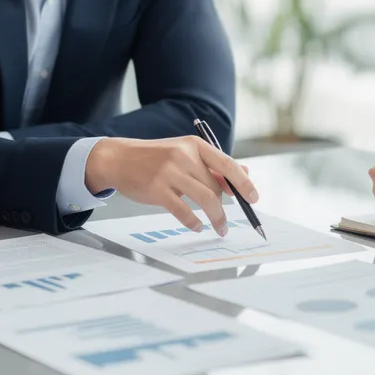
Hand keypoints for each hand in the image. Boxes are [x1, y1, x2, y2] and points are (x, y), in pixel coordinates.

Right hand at [85, 136, 257, 236]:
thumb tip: (244, 174)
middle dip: (224, 206)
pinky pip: (184, 211)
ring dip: (217, 218)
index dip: (244, 183)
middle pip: (216, 186)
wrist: (120, 159)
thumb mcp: (185, 153)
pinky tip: (197, 226)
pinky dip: (194, 222)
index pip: (227, 164)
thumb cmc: (156, 158)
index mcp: (195, 145)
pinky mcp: (157, 190)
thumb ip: (213, 165)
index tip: (254, 198)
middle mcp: (184, 156)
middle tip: (224, 221)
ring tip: (220, 228)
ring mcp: (170, 172)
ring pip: (205, 199)